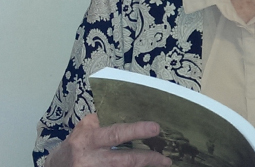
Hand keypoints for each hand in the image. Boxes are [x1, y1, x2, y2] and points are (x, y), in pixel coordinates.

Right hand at [45, 113, 171, 166]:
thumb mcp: (82, 130)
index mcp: (88, 139)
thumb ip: (102, 121)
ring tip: (162, 162)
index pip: (116, 133)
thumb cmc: (73, 147)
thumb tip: (128, 110)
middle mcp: (91, 158)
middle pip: (125, 159)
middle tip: (165, 158)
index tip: (155, 128)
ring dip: (144, 166)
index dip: (136, 131)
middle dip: (147, 158)